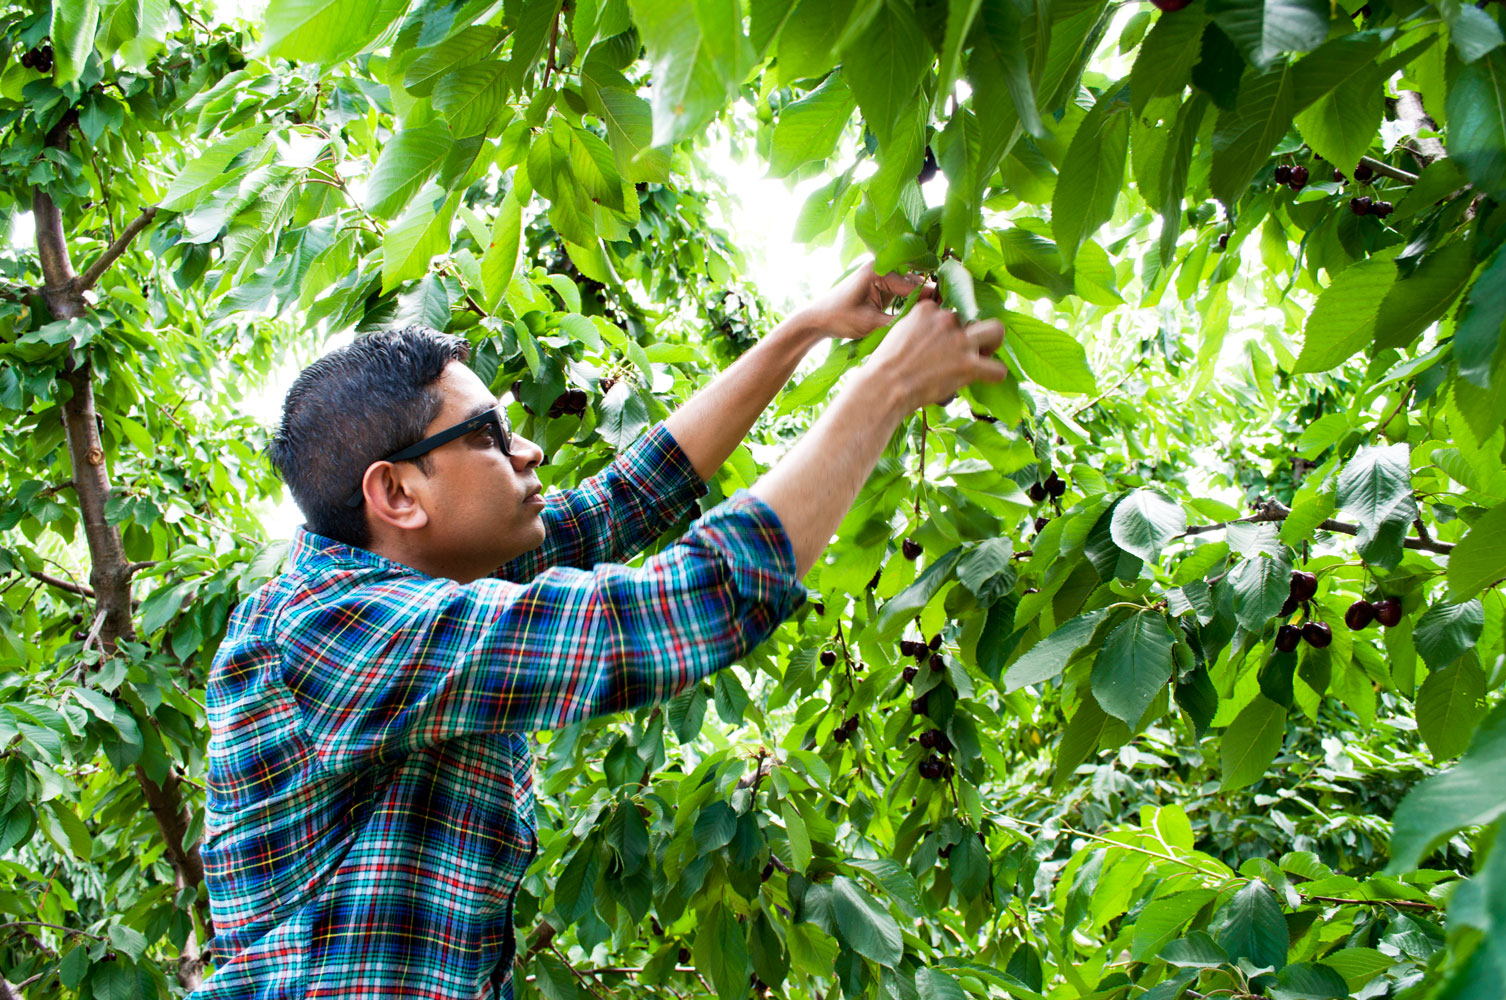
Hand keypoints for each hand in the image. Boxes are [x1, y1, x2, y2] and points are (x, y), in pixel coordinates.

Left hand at [793, 259, 935, 340]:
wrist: (819, 318)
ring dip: (924, 302)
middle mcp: (884, 267)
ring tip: (940, 318)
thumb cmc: (839, 318)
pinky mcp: (884, 285)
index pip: (912, 286)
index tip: (946, 315)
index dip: (930, 302)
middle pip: (916, 284)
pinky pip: (906, 293)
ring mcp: (884, 274)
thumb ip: (897, 323)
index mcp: (878, 270)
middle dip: (930, 300)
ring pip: (913, 288)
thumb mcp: (869, 324)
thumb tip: (923, 326)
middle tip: (948, 316)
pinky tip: (926, 317)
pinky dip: (914, 303)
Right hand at [863, 299, 1008, 413]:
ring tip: (983, 358)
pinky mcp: (968, 365)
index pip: (948, 311)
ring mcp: (959, 341)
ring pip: (996, 331)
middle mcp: (946, 320)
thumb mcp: (899, 332)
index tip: (941, 344)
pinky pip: (997, 369)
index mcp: (927, 309)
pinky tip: (987, 378)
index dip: (948, 329)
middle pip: (973, 316)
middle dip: (974, 330)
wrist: (885, 386)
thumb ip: (918, 327)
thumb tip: (930, 337)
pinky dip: (994, 374)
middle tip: (968, 347)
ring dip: (992, 344)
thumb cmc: (885, 366)